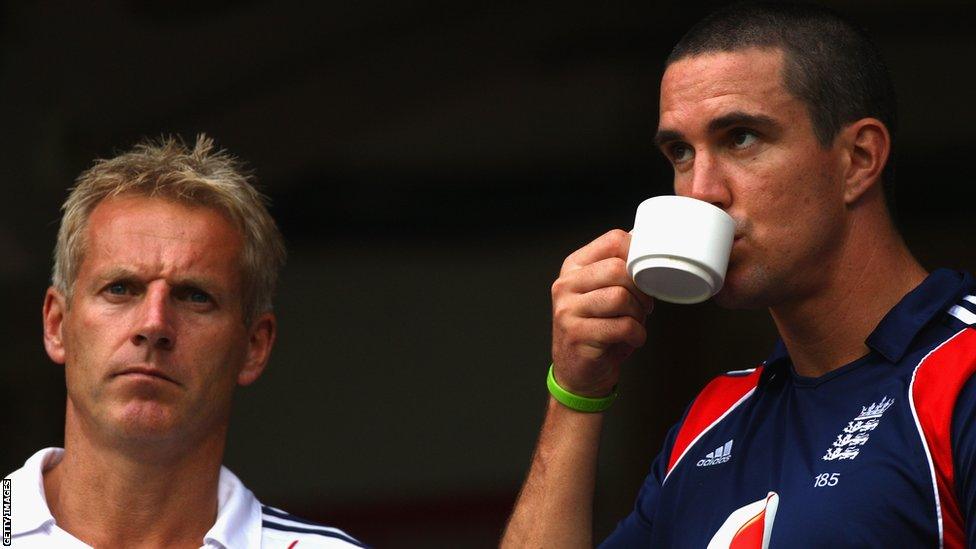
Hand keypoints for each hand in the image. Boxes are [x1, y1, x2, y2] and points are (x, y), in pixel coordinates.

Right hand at [550, 229, 653, 396]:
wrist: (577, 372)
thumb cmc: (596, 330)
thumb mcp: (602, 293)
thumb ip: (618, 271)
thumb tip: (649, 245)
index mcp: (574, 267)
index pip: (613, 241)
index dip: (639, 255)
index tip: (646, 274)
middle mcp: (566, 285)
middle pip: (619, 269)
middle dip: (641, 290)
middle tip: (644, 306)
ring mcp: (568, 309)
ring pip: (621, 297)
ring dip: (639, 314)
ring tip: (635, 323)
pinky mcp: (577, 334)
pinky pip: (622, 326)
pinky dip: (636, 334)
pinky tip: (631, 338)